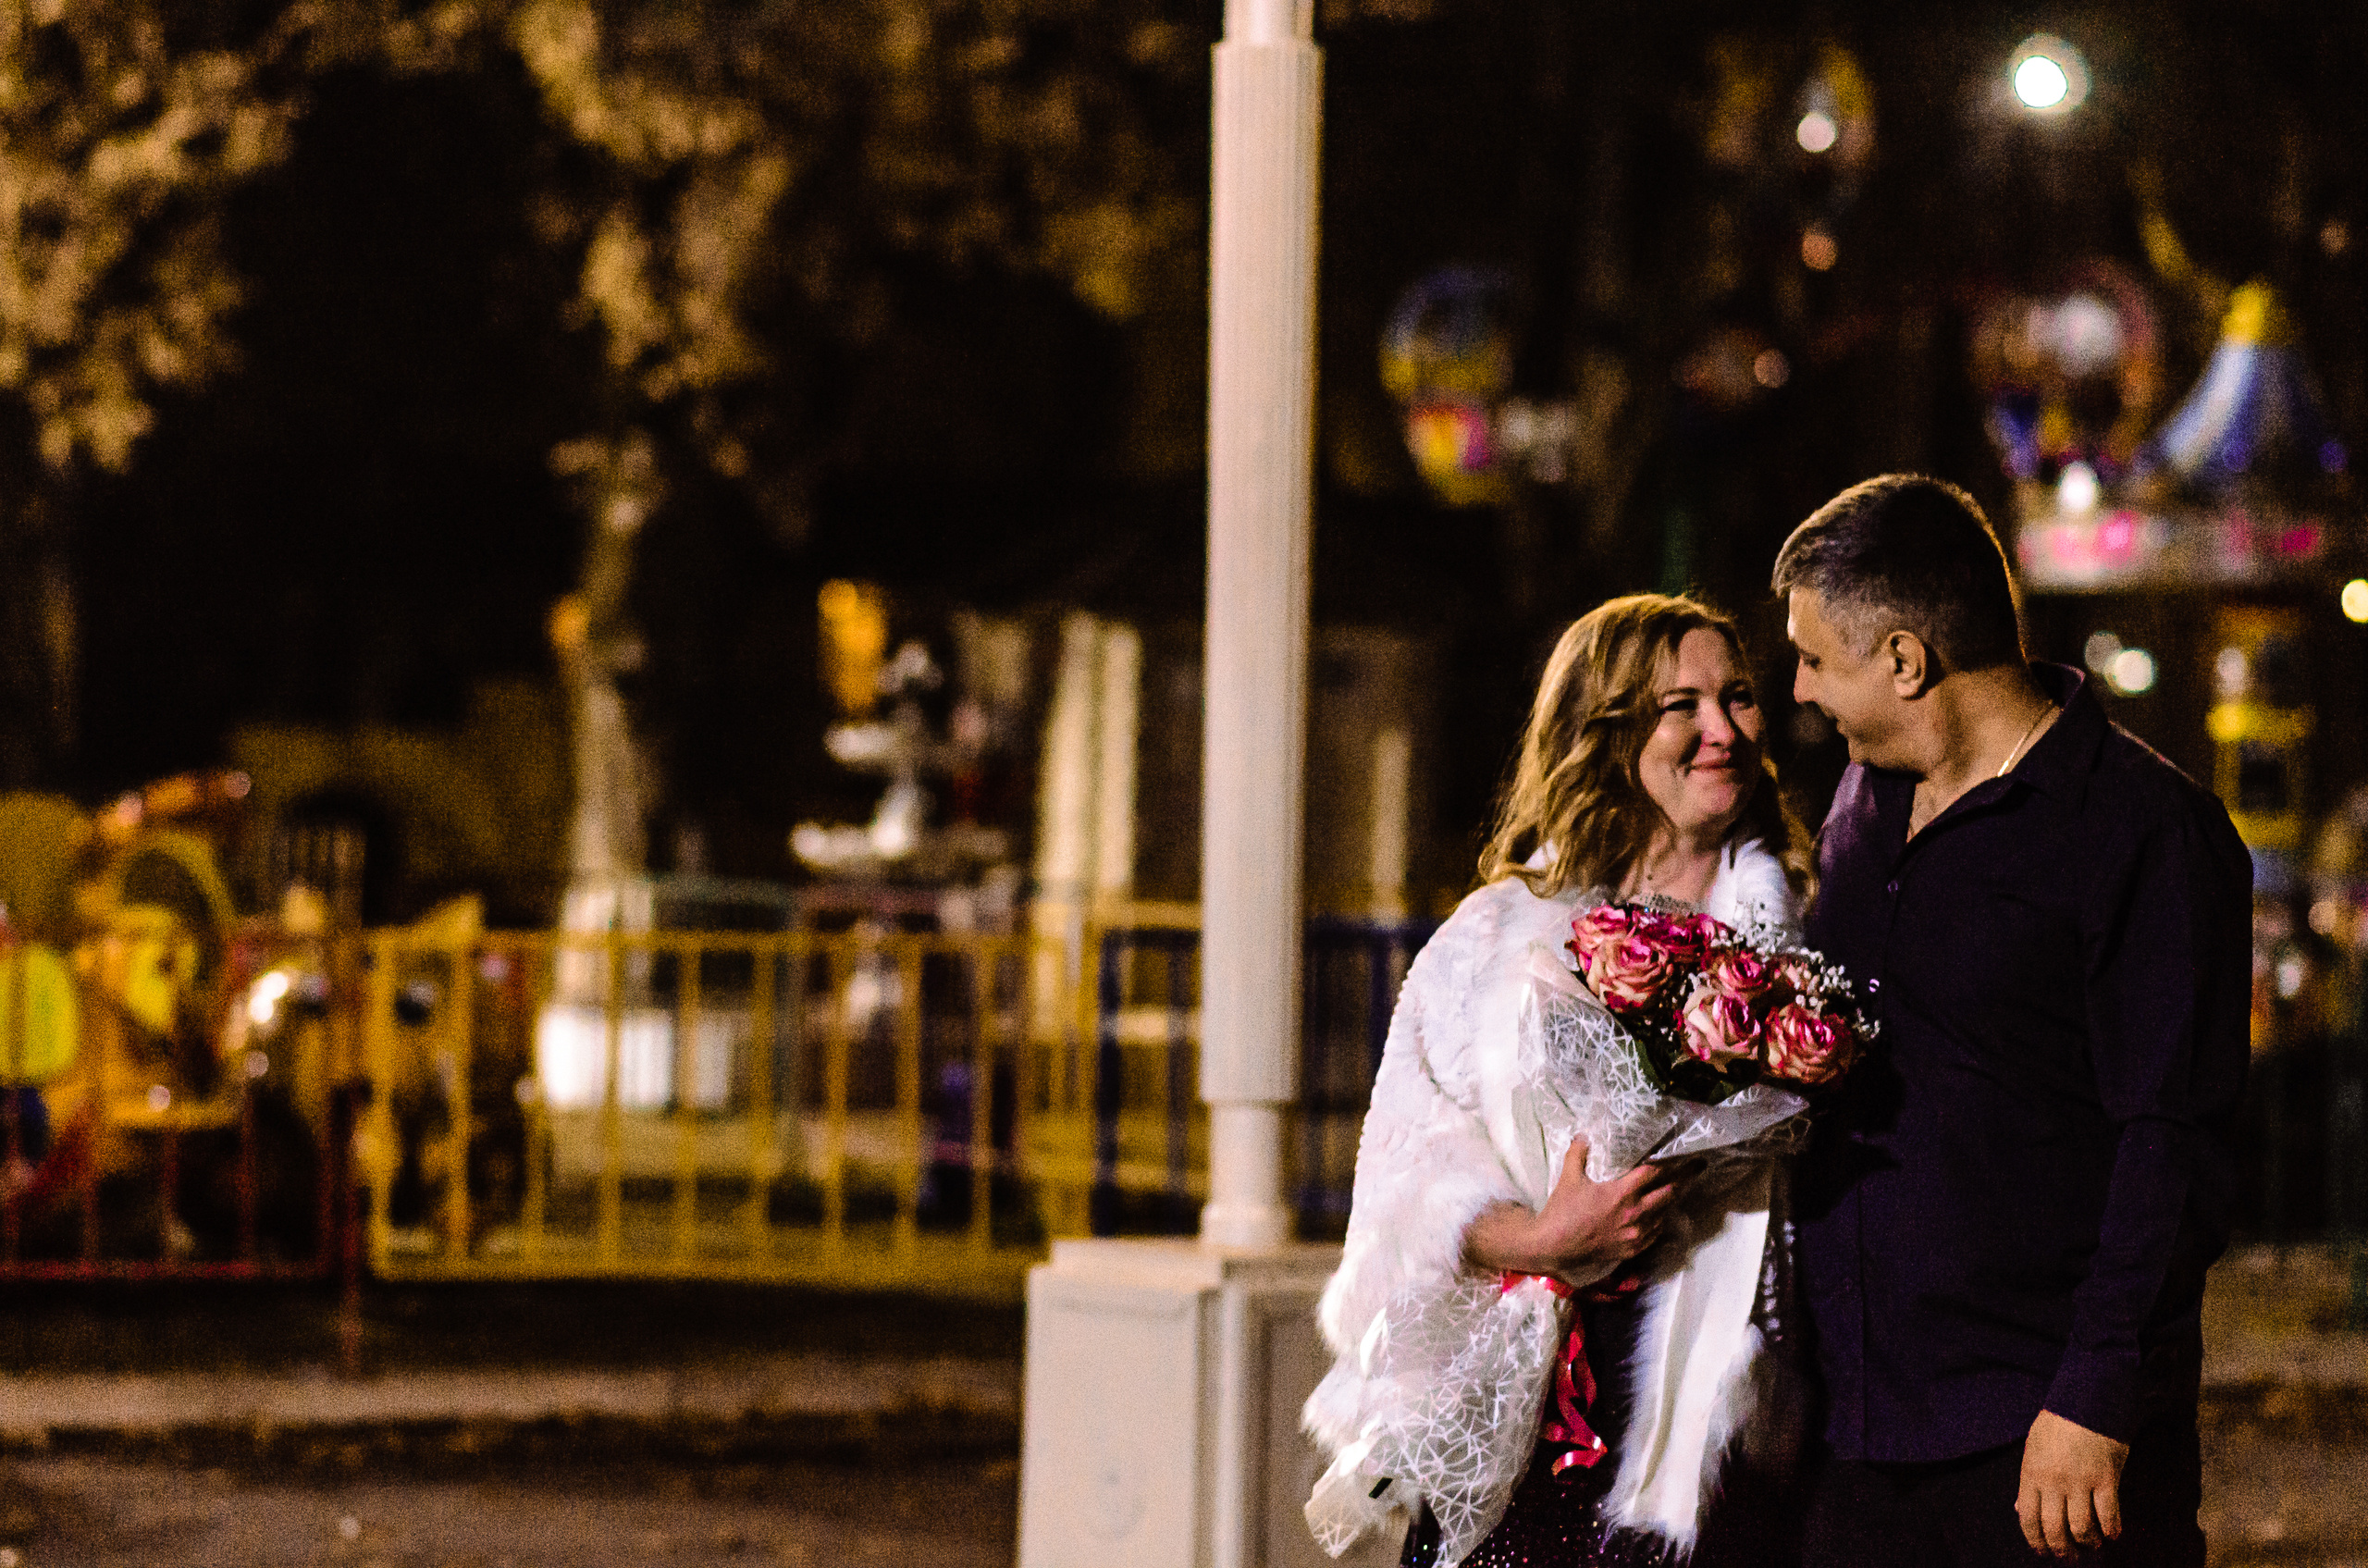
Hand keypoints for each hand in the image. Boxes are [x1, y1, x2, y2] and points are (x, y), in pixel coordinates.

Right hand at [1462, 1136, 1686, 1290]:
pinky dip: (1661, 1222)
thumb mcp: (1569, 1177)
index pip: (1655, 1173)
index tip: (1688, 1155)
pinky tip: (1662, 1216)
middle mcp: (1634, 1213)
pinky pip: (1655, 1234)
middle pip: (1668, 1194)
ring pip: (1664, 1214)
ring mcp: (1635, 1234)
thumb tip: (1583, 1135)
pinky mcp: (1631, 1249)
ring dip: (1673, 1201)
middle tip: (1697, 1169)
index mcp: (1622, 1193)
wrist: (1554, 1246)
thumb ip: (1578, 1154)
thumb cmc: (1562, 1210)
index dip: (1674, 1162)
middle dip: (1685, 1180)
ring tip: (1683, 1189)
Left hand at [2016, 1409, 2128, 1557]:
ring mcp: (2080, 1480)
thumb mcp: (2033, 1448)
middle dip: (2061, 1549)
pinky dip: (2111, 1530)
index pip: (2027, 1517)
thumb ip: (2028, 1481)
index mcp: (2032, 1472)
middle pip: (2054, 1528)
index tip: (2042, 1552)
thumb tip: (2019, 1510)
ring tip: (2091, 1545)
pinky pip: (2108, 1515)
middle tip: (2068, 1556)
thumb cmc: (2058, 1423)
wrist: (2088, 1399)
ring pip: (2081, 1527)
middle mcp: (2054, 1480)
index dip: (2034, 1540)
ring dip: (2087, 1543)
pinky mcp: (2106, 1478)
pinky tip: (2112, 1534)